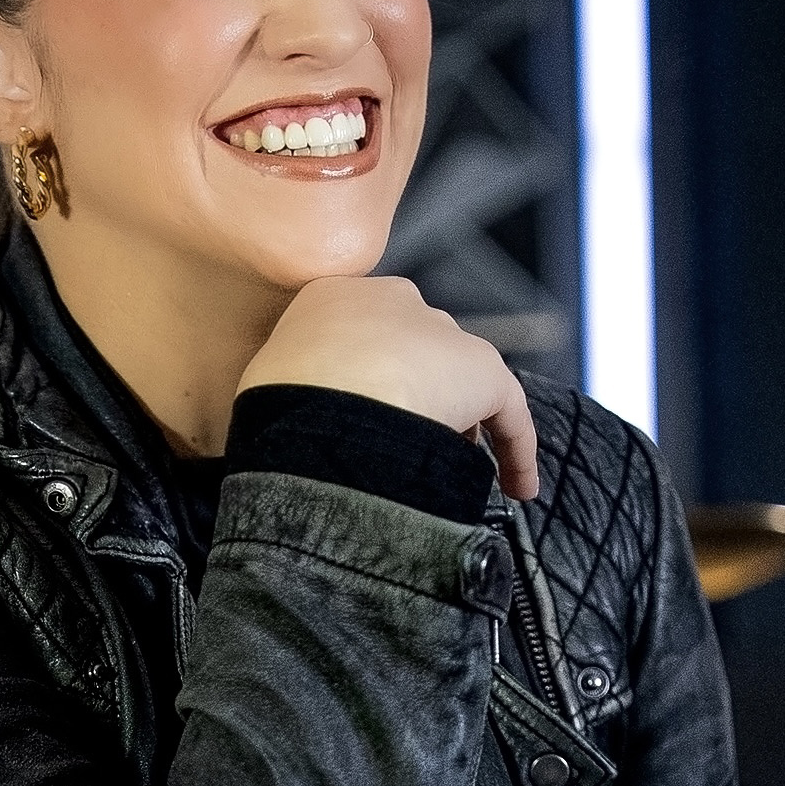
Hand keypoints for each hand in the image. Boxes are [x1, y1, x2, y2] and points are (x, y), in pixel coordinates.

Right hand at [239, 276, 538, 504]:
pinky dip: (515, 450)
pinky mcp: (481, 368)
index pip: (361, 334)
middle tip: (406, 449)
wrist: (322, 410)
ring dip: (457, 423)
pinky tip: (518, 486)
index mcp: (331, 298)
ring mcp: (439, 332)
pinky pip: (507, 413)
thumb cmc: (279, 408)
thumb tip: (294, 428)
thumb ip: (290, 390)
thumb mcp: (266, 387)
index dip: (368, 378)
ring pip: (457, 380)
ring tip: (449, 474)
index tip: (365, 416)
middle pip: (415, 352)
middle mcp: (391, 301)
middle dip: (415, 397)